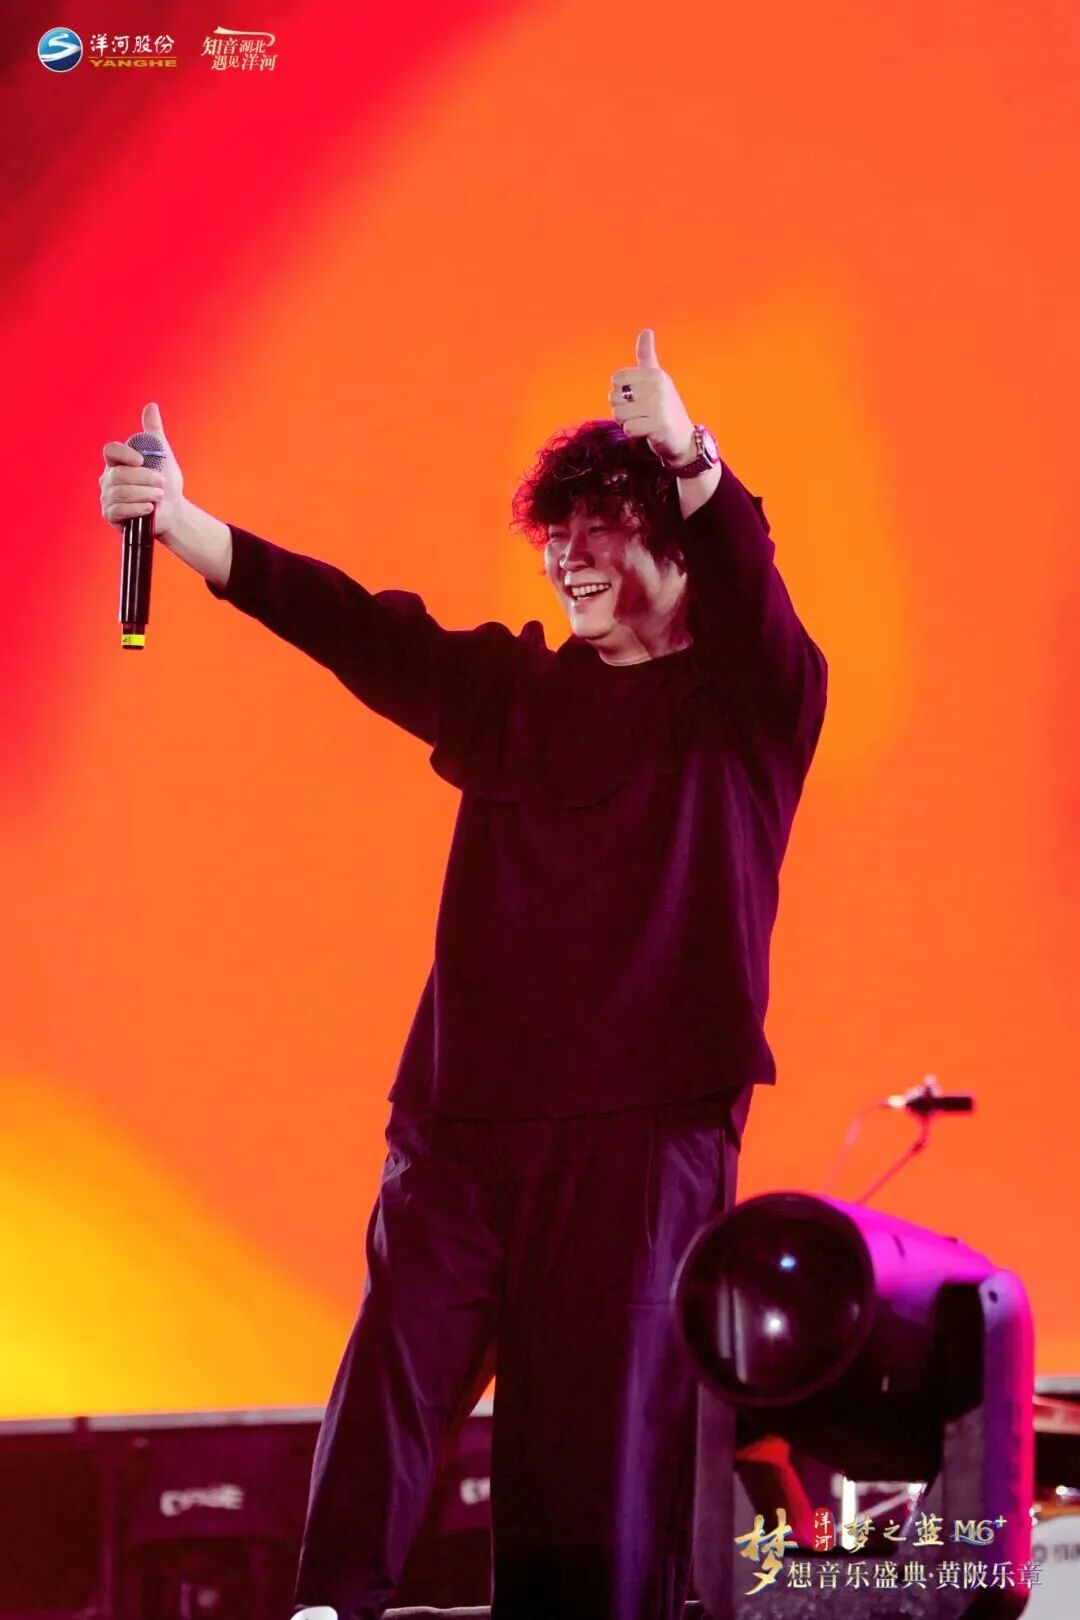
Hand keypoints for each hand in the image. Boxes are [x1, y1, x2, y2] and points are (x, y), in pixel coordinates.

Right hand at [99, 401, 184, 541]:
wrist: (173, 511)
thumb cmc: (165, 483)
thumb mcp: (161, 454)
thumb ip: (153, 432)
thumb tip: (151, 406)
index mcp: (117, 462)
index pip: (111, 450)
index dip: (126, 454)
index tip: (143, 460)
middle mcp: (108, 479)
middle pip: (119, 474)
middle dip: (145, 479)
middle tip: (161, 483)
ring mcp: (107, 498)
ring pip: (120, 492)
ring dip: (145, 494)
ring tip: (158, 496)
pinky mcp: (111, 515)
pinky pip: (119, 509)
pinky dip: (138, 508)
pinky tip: (149, 508)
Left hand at [609, 329, 695, 463]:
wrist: (683, 438)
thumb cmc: (666, 407)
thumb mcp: (658, 379)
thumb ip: (647, 356)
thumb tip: (646, 330)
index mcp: (655, 374)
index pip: (617, 379)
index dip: (620, 392)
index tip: (636, 398)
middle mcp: (657, 387)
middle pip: (614, 397)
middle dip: (622, 409)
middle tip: (640, 413)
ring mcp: (658, 407)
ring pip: (619, 414)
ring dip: (626, 422)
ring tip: (641, 422)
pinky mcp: (657, 426)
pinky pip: (628, 429)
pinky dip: (632, 433)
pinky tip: (644, 432)